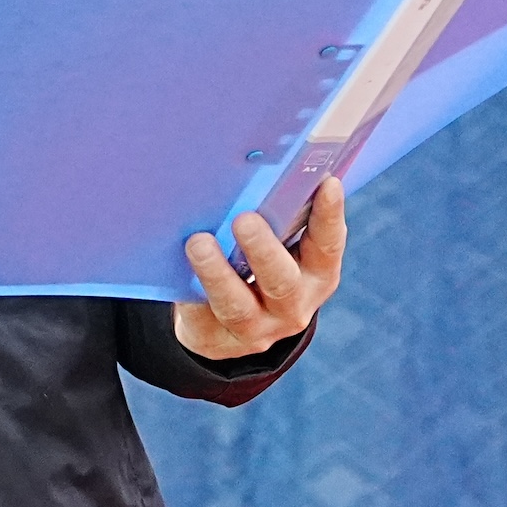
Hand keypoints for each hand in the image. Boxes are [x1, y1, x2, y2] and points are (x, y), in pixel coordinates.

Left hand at [175, 175, 344, 361]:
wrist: (230, 326)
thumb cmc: (258, 266)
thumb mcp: (281, 248)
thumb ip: (280, 219)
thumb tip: (262, 166)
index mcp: (317, 276)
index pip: (327, 246)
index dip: (329, 216)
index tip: (327, 183)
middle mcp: (293, 306)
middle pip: (282, 282)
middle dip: (263, 250)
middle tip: (244, 219)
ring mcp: (257, 328)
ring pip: (237, 305)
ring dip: (217, 273)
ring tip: (198, 243)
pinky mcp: (219, 340)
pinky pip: (201, 316)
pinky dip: (189, 294)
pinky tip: (176, 271)